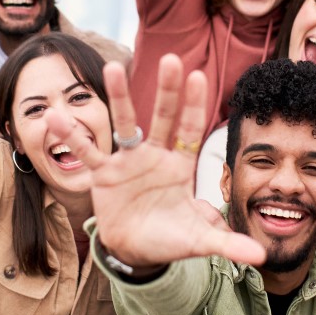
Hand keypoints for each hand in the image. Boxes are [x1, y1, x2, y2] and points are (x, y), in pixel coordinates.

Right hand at [44, 54, 264, 270]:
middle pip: (162, 117)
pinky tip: (55, 116)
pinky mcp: (104, 175)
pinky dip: (73, 136)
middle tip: (171, 58)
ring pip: (124, 125)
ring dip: (119, 97)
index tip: (200, 76)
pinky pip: (88, 153)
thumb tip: (261, 256)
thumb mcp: (198, 240)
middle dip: (167, 90)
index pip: (190, 130)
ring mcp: (128, 163)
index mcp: (180, 167)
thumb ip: (227, 243)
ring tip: (112, 68)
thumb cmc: (170, 239)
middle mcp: (155, 157)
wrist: (136, 252)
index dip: (194, 105)